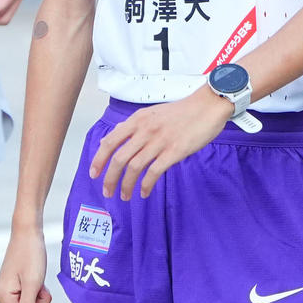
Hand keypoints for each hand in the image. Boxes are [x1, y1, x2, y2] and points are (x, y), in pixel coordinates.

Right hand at [0, 225, 61, 302]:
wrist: (28, 232)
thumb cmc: (31, 255)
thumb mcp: (32, 283)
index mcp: (3, 297)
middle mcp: (3, 297)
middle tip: (44, 288)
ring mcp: (9, 292)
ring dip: (40, 298)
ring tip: (41, 281)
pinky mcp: (16, 288)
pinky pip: (30, 299)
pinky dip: (38, 293)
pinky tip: (39, 280)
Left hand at [91, 85, 228, 199]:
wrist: (208, 106)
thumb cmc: (181, 111)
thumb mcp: (152, 113)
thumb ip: (132, 125)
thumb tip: (112, 137)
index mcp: (138, 120)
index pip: (111, 141)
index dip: (99, 159)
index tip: (94, 173)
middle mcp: (145, 130)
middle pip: (119, 158)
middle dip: (109, 178)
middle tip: (107, 191)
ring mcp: (160, 141)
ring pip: (134, 167)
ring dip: (126, 185)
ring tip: (125, 196)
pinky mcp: (174, 151)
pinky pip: (154, 172)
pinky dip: (146, 185)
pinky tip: (144, 192)